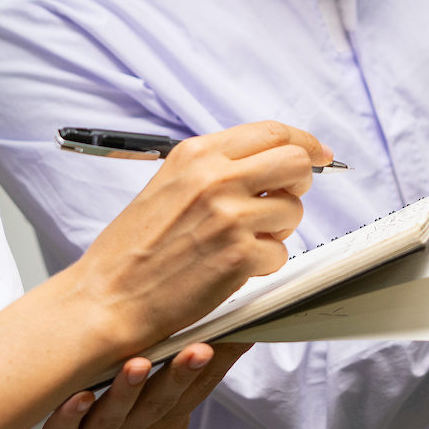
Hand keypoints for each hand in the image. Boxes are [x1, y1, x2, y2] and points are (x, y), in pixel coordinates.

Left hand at [24, 343, 248, 428]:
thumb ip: (184, 392)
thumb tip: (218, 347)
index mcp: (160, 424)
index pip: (193, 390)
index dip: (216, 363)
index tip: (239, 331)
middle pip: (159, 401)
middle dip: (180, 375)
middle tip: (200, 349)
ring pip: (112, 414)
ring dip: (126, 390)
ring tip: (139, 365)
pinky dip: (69, 416)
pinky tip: (78, 398)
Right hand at [72, 121, 332, 352]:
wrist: (108, 296)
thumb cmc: (134, 248)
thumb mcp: (170, 184)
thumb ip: (217, 167)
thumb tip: (270, 160)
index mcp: (197, 154)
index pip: (271, 132)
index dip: (304, 143)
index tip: (320, 154)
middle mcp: (215, 178)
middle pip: (296, 163)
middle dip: (300, 183)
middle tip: (284, 200)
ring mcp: (229, 216)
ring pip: (294, 211)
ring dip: (277, 230)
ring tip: (241, 242)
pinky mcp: (238, 256)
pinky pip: (280, 254)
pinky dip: (264, 265)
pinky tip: (232, 268)